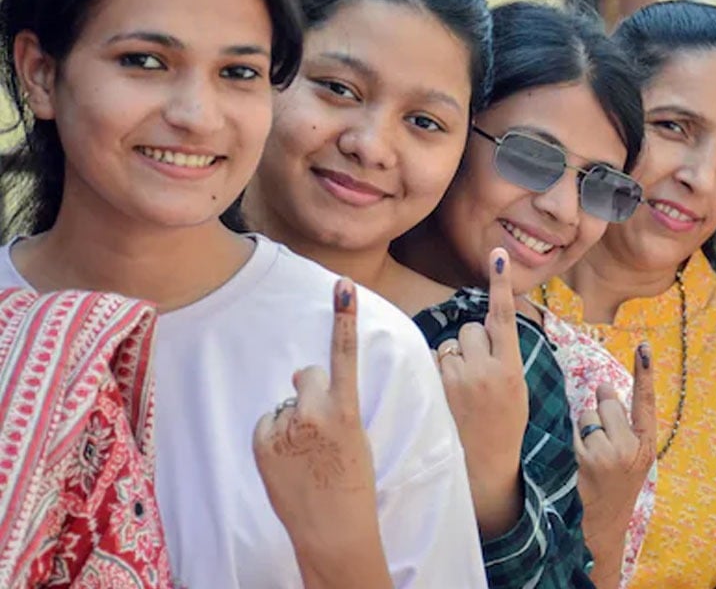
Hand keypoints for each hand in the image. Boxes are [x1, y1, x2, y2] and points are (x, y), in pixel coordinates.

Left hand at [253, 278, 388, 586]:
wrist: (333, 528)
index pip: (344, 355)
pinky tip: (288, 462)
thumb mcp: (353, 436)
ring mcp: (286, 428)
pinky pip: (268, 423)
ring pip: (287, 403)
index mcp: (346, 411)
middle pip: (308, 376)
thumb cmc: (350, 481)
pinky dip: (275, 437)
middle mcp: (314, 414)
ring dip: (293, 421)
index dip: (344, 318)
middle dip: (311, 392)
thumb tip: (299, 373)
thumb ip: (331, 401)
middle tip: (321, 430)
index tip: (344, 286)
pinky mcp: (263, 442)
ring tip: (306, 456)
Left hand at [434, 248, 528, 537]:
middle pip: (470, 330)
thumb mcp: (516, 390)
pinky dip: (437, 372)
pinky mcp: (435, 389)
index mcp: (510, 369)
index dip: (500, 285)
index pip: (503, 318)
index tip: (497, 255)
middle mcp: (484, 370)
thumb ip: (502, 358)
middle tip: (476, 374)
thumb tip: (484, 329)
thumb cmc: (503, 426)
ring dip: (453, 359)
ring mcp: (457, 380)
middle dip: (471, 344)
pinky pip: (432, 362)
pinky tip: (445, 395)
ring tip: (461, 390)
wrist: (484, 467)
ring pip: (450, 345)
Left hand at [574, 344, 656, 587]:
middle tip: (601, 443)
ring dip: (584, 429)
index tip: (644, 347)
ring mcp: (611, 454)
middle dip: (600, 414)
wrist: (601, 527)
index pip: (646, 401)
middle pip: (608, 403)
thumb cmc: (612, 486)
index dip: (645, 372)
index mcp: (646, 445)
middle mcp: (633, 447)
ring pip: (588, 415)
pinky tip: (579, 462)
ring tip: (589, 456)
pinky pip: (575, 430)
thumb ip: (621, 424)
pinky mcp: (589, 459)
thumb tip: (604, 389)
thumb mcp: (628, 456)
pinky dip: (574, 440)